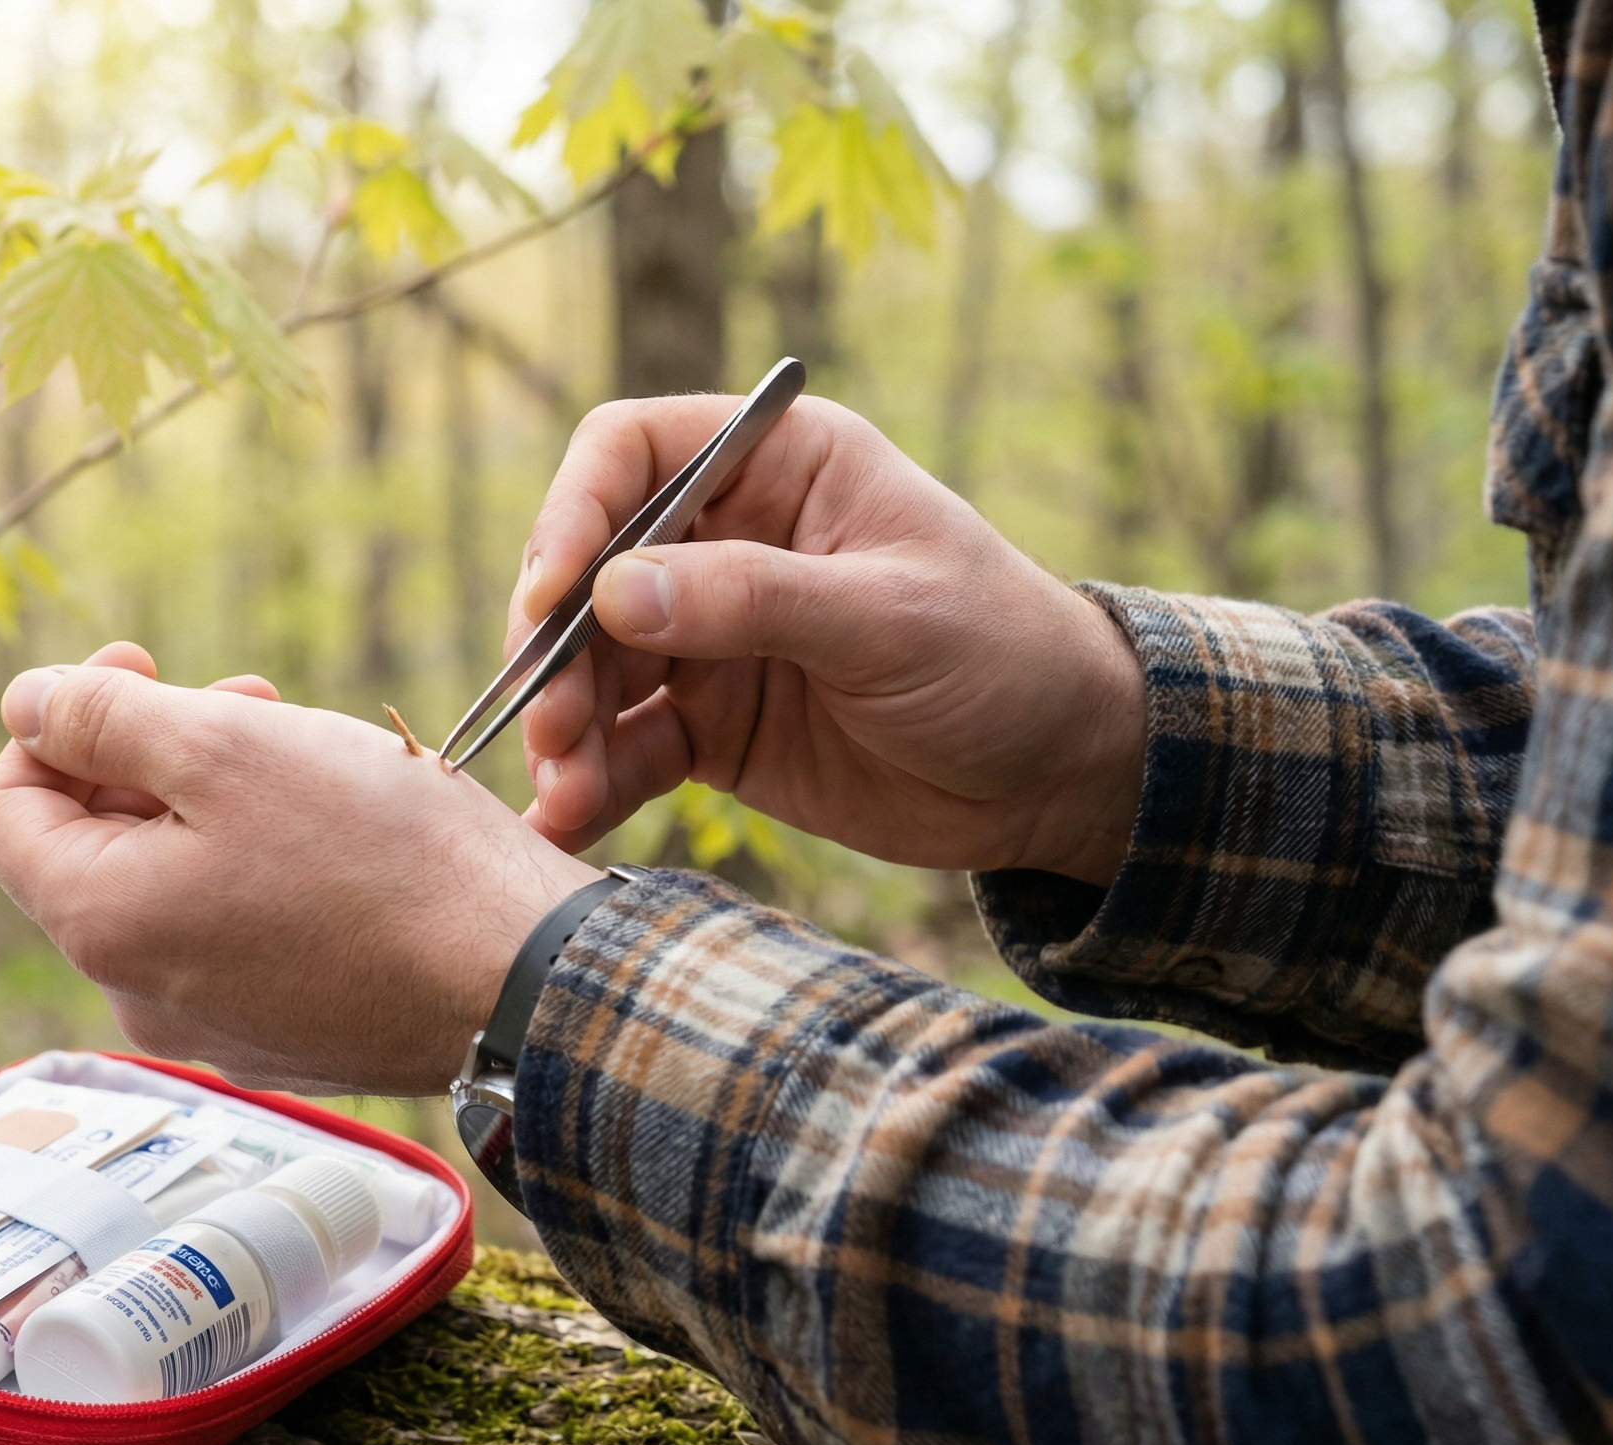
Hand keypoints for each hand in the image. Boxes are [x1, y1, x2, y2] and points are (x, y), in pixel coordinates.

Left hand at [0, 642, 598, 1095]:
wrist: (524, 979)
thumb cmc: (383, 857)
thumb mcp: (227, 746)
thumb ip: (103, 720)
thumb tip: (23, 704)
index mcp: (101, 923)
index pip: (4, 812)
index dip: (53, 723)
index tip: (138, 666)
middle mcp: (138, 993)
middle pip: (91, 848)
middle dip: (147, 753)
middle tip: (243, 692)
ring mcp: (214, 1024)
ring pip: (170, 886)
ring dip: (211, 803)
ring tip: (303, 750)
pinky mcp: (285, 1036)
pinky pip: (235, 933)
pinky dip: (261, 867)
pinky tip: (341, 833)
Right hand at [513, 396, 1144, 884]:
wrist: (1062, 774)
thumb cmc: (1003, 656)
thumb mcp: (889, 618)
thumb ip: (754, 599)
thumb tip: (612, 594)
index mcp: (776, 468)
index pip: (630, 453)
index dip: (573, 514)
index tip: (552, 599)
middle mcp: (725, 542)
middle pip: (589, 571)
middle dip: (556, 647)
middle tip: (550, 721)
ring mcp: (711, 640)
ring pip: (594, 667)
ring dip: (564, 723)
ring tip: (560, 783)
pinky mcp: (711, 728)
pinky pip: (626, 748)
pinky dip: (591, 783)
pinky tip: (566, 822)